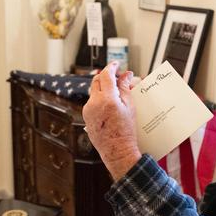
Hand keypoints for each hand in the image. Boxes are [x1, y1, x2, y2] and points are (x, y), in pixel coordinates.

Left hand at [82, 62, 141, 179]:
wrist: (117, 151)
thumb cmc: (126, 132)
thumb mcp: (129, 107)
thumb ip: (125, 88)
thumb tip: (126, 75)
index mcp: (107, 99)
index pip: (106, 75)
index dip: (112, 67)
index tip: (117, 64)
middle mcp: (94, 103)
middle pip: (96, 81)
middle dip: (106, 76)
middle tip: (117, 76)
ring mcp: (87, 110)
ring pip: (94, 92)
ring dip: (103, 88)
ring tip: (116, 92)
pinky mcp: (85, 117)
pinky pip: (92, 102)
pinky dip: (100, 98)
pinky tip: (109, 103)